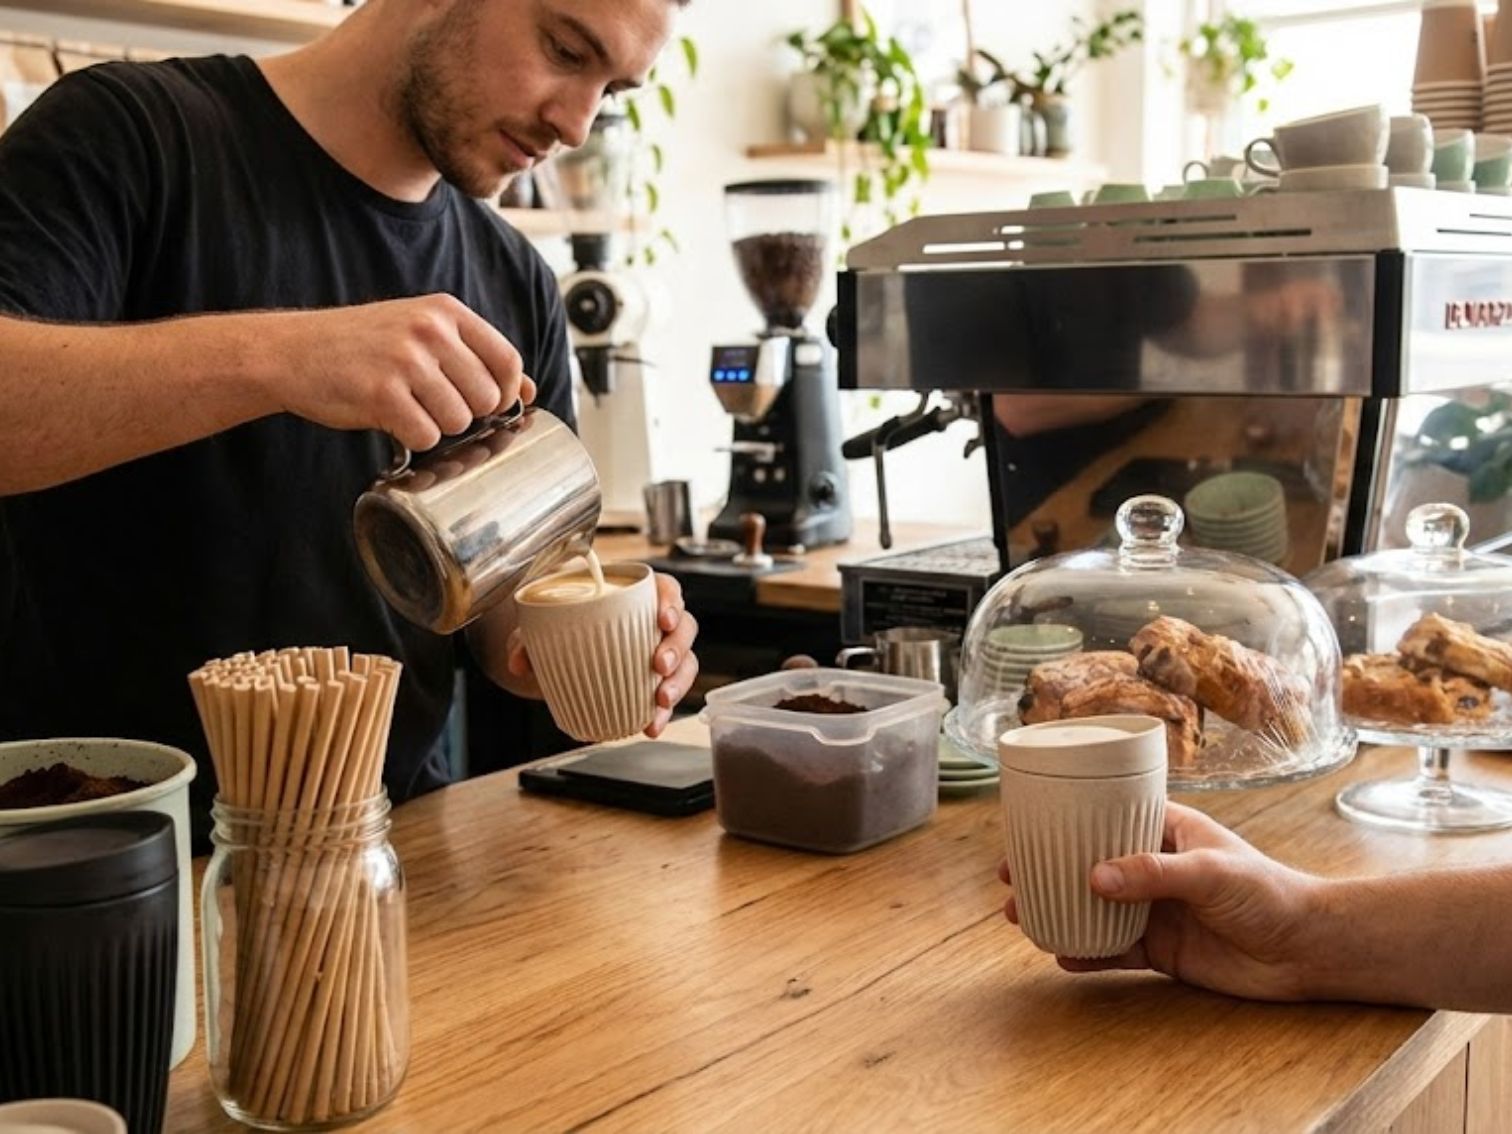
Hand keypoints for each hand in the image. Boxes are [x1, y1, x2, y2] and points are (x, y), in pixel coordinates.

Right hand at [262, 294, 536, 451]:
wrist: (292, 351)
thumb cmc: (361, 346)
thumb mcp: (421, 332)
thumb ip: (475, 355)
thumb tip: (529, 389)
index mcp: (446, 312)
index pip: (508, 360)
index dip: (505, 392)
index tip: (486, 403)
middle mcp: (431, 331)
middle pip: (487, 397)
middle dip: (465, 412)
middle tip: (430, 403)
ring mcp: (407, 361)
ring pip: (459, 421)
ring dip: (436, 425)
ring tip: (406, 406)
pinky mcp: (383, 394)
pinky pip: (425, 436)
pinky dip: (411, 438)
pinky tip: (389, 418)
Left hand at [505, 571, 698, 734]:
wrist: (560, 648)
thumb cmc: (562, 622)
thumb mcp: (542, 625)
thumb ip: (528, 638)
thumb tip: (518, 660)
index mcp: (634, 594)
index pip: (667, 588)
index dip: (672, 601)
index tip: (663, 619)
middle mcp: (653, 620)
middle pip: (684, 626)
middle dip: (677, 647)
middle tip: (660, 665)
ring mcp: (659, 650)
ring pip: (686, 660)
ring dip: (678, 682)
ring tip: (661, 701)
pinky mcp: (655, 679)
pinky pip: (670, 692)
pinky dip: (662, 711)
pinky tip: (651, 725)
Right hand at [1000, 801, 1323, 1001]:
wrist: (1306, 950)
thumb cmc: (1268, 891)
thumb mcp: (1208, 871)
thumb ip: (1152, 874)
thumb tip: (1094, 878)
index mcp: (1165, 831)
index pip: (1105, 817)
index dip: (1063, 823)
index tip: (1026, 830)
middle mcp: (1153, 867)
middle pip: (1088, 864)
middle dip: (1047, 871)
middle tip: (1009, 878)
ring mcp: (1155, 910)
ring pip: (1093, 908)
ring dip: (1058, 911)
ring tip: (1022, 918)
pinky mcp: (1161, 950)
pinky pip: (1113, 950)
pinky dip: (1086, 952)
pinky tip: (1062, 954)